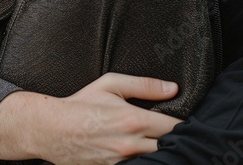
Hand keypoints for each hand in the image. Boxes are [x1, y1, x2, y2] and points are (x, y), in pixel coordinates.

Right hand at [0, 73, 181, 164]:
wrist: (51, 130)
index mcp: (133, 120)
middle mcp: (130, 145)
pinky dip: (146, 162)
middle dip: (178, 142)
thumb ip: (144, 85)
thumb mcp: (111, 84)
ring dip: (164, 154)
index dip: (185, 125)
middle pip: (169, 148)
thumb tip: (173, 89)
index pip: (174, 127)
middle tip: (184, 136)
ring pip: (156, 162)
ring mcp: (121, 162)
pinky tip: (149, 156)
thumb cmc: (82, 103)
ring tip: (168, 147)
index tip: (191, 123)